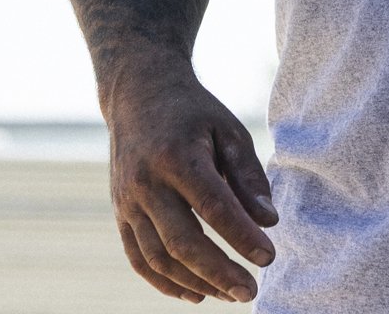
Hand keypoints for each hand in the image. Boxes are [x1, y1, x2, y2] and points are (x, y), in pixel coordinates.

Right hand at [102, 55, 277, 302]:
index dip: (242, 237)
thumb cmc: (192, 112)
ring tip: (230, 295)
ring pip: (158, 257)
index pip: (213, 207)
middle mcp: (146, 181)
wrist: (137, 94)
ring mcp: (127, 200)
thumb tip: (268, 222)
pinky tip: (195, 293)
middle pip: (182, 241)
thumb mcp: (228, 130)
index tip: (269, 257)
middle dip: (219, 272)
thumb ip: (249, 176)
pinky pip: (138, 258)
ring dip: (195, 283)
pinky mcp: (119, 212)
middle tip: (251, 292)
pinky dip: (164, 282)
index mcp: (177, 156)